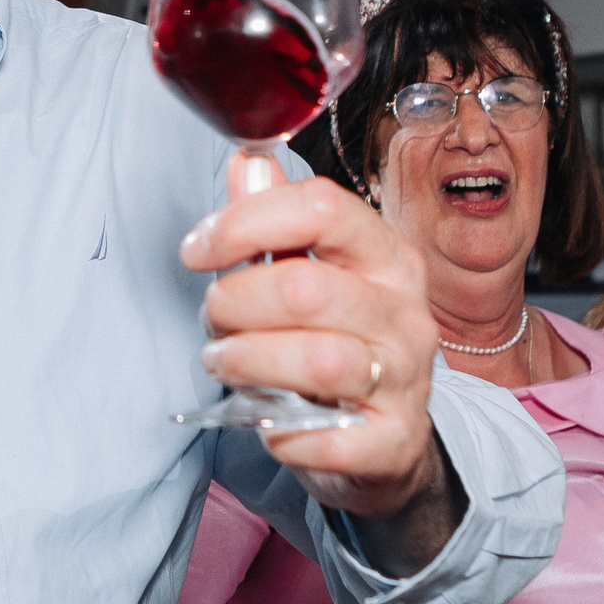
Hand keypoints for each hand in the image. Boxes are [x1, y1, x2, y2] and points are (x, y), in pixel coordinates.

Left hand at [182, 159, 440, 515]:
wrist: (387, 443)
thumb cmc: (339, 348)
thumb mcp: (313, 276)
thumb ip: (276, 221)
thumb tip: (248, 161)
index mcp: (386, 258)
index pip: (321, 208)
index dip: (244, 222)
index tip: (197, 250)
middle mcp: (405, 313)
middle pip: (305, 287)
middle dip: (234, 301)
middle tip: (214, 319)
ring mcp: (406, 380)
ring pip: (316, 360)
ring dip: (246, 361)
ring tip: (224, 361)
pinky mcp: (394, 442)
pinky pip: (325, 439)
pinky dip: (280, 434)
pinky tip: (268, 422)